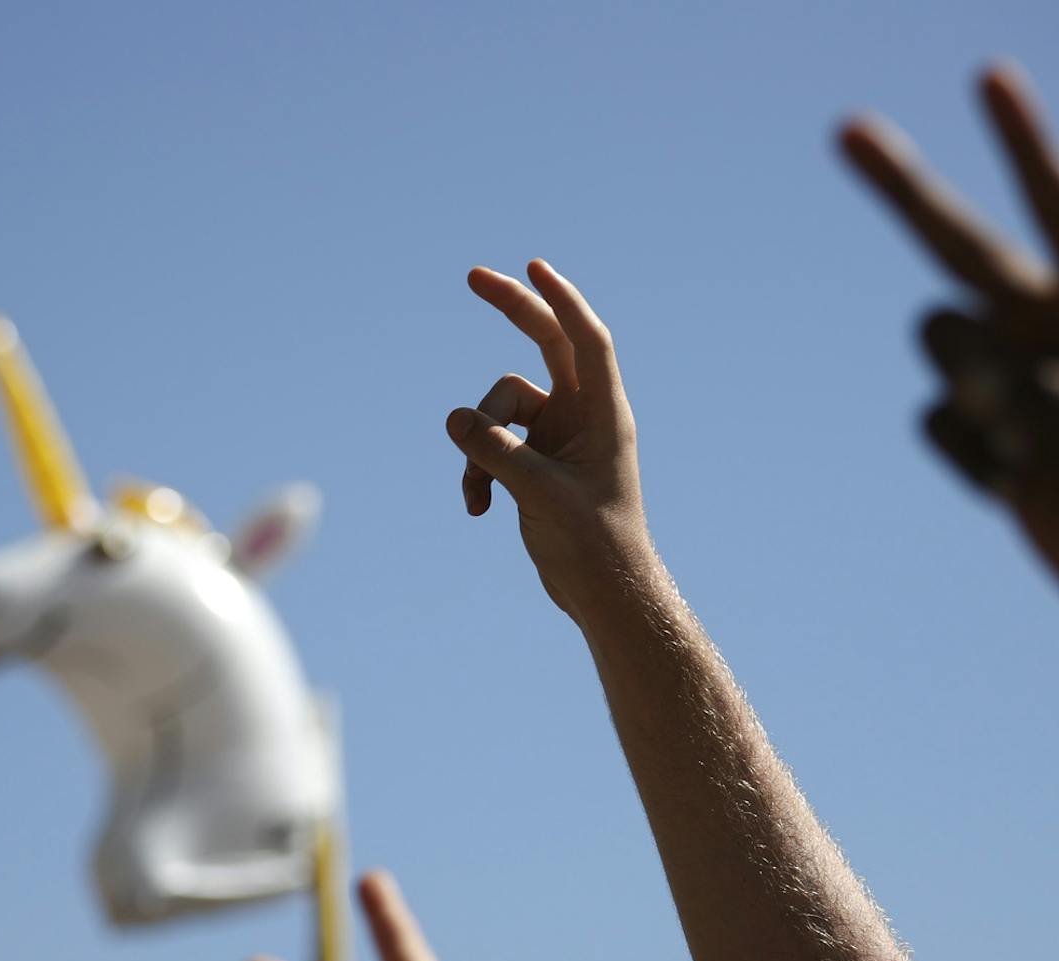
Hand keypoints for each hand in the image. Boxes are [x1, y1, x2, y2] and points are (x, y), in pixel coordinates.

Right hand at [448, 260, 654, 621]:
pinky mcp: (534, 462)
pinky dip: (477, 471)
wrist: (602, 593)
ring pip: (500, 410)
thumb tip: (454, 418)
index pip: (586, 340)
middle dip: (511, 312)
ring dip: (478, 446)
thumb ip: (497, 452)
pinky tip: (478, 508)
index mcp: (604, 414)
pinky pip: (492, 445)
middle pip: (545, 345)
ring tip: (479, 494)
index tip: (535, 268)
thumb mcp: (540, 494)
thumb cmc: (592, 544)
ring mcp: (556, 436)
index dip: (563, 300)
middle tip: (473, 275)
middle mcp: (582, 416)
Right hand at [842, 65, 1058, 630]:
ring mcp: (1011, 378)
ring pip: (938, 345)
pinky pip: (935, 419)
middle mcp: (1052, 327)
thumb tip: (951, 360)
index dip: (1024, 143)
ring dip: (967, 392)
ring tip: (1028, 448)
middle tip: (845, 129)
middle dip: (907, 189)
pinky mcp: (984, 431)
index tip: (991, 76)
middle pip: (961, 244)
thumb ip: (1031, 391)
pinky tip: (1019, 486)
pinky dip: (967, 457)